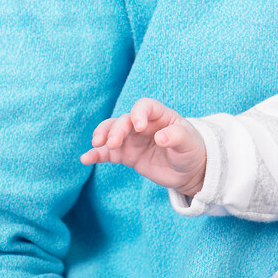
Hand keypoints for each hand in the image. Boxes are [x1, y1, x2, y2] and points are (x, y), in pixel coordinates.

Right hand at [80, 97, 206, 195]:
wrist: (188, 170)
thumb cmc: (191, 150)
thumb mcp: (189, 143)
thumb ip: (177, 137)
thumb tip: (161, 137)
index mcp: (160, 116)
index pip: (145, 106)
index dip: (138, 113)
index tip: (139, 127)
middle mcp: (143, 124)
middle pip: (124, 120)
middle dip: (117, 129)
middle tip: (114, 143)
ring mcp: (133, 139)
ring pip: (112, 132)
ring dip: (103, 135)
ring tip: (97, 145)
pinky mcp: (126, 155)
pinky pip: (107, 153)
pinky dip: (96, 154)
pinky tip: (86, 158)